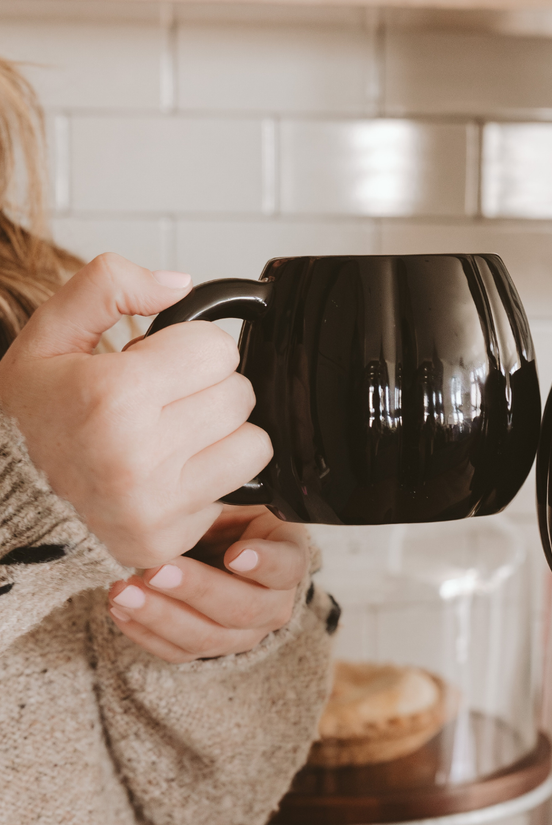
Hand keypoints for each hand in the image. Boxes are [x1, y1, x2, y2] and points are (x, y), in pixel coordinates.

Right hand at [0, 254, 271, 567]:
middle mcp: (136, 456)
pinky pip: (237, 492)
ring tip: (174, 434)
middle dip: (209, 388)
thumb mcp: (45, 338)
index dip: (192, 347)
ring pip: (254, 443)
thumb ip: (106, 286)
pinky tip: (168, 475)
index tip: (159, 362)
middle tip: (164, 400)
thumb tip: (179, 283)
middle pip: (240, 394)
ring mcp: (156, 506)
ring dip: (223, 433)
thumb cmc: (28, 422)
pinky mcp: (169, 540)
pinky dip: (211, 479)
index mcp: (111, 396)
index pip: (218, 349)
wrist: (2, 507)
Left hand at [107, 507, 308, 662]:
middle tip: (157, 570)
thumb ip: (228, 499)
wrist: (220, 545)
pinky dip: (145, 633)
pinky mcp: (209, 648)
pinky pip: (178, 652)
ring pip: (207, 637)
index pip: (287, 567)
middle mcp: (274, 604)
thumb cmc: (230, 515)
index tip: (235, 554)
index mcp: (288, 559)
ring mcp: (244, 633)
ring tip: (123, 593)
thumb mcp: (238, 499)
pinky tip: (120, 610)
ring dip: (161, 616)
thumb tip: (202, 485)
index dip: (265, 563)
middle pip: (243, 608)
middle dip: (196, 590)